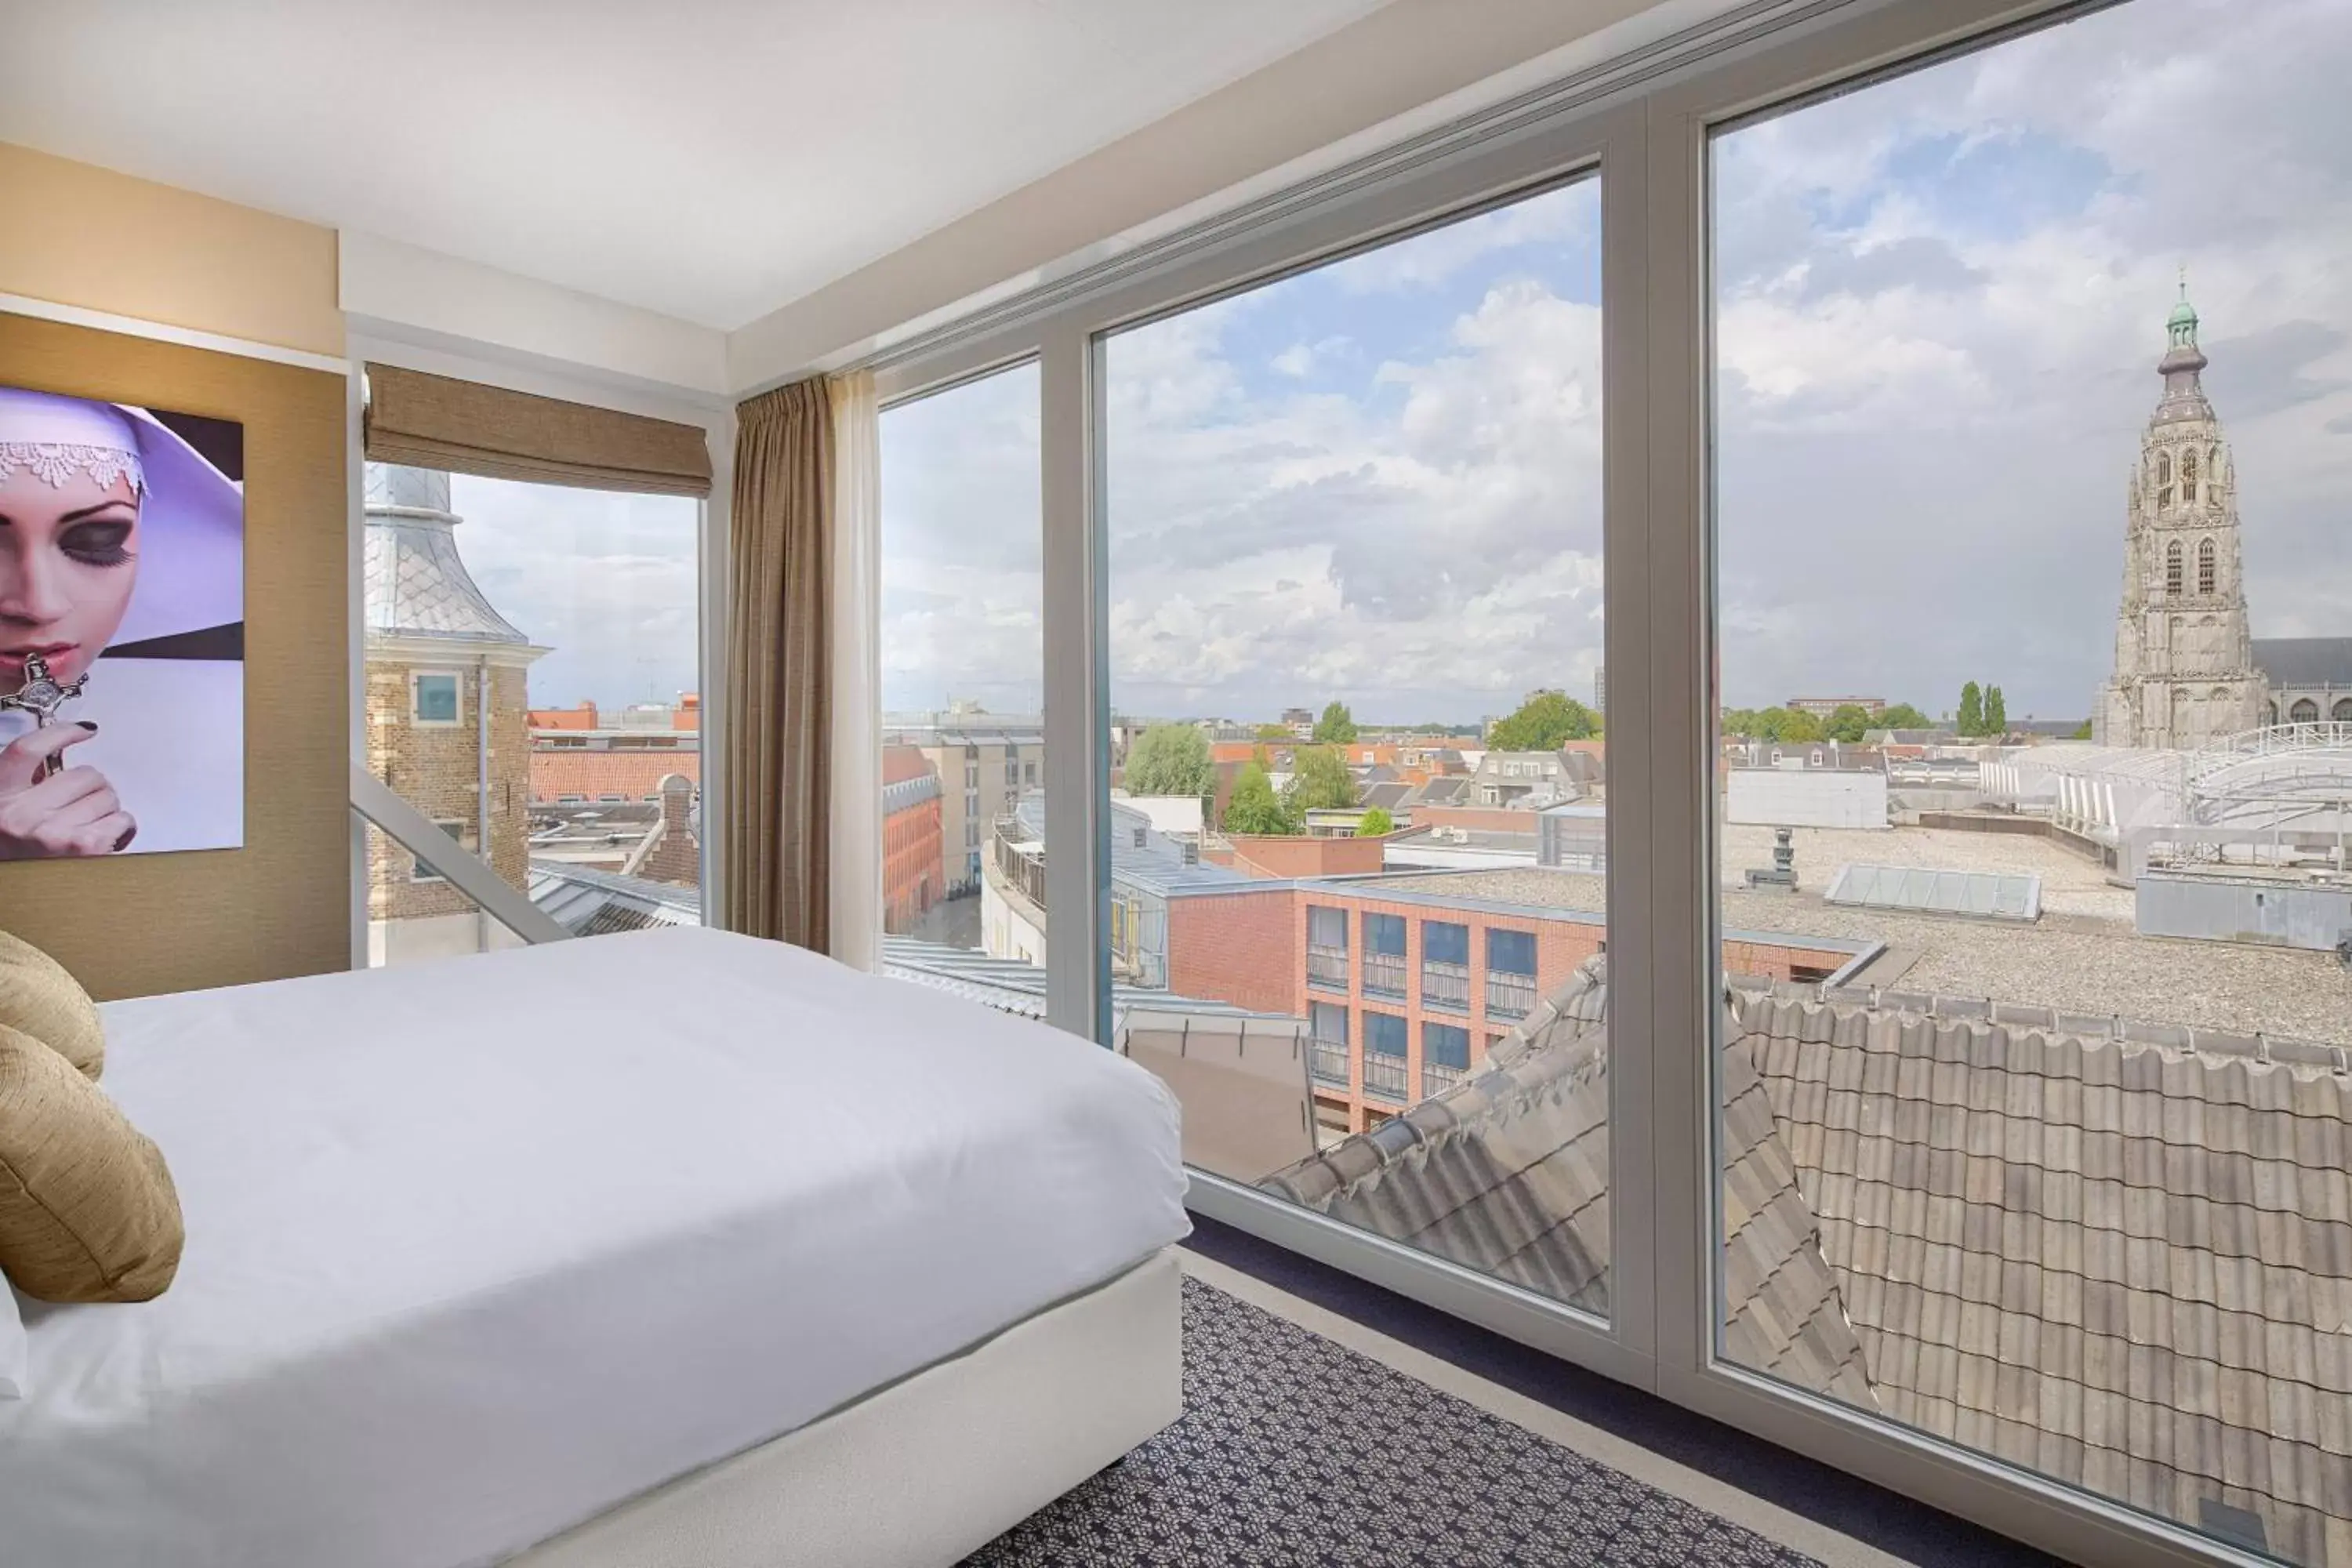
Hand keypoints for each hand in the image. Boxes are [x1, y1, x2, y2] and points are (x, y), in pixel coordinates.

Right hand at [0, 725, 135, 858]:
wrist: (17, 905)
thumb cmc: (19, 858)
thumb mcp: (9, 815)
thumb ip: (29, 790)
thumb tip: (64, 769)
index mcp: (0, 798)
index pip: (26, 750)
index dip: (59, 733)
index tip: (84, 731)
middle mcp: (21, 815)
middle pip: (84, 775)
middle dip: (92, 788)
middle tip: (83, 807)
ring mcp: (53, 832)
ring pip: (107, 797)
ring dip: (107, 810)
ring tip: (88, 827)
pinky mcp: (82, 848)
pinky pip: (122, 820)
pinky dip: (122, 827)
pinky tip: (106, 838)